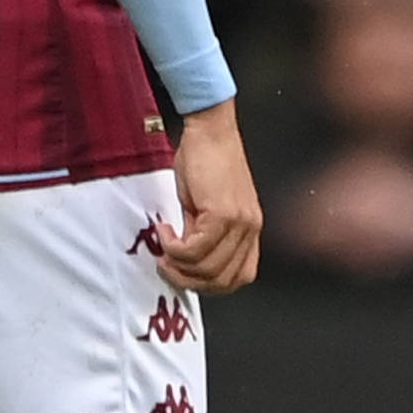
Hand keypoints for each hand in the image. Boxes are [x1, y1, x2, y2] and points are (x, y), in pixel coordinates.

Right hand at [157, 100, 260, 294]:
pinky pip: (196, 249)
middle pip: (222, 280)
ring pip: (208, 268)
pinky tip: (165, 232)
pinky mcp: (223, 214)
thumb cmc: (206, 158)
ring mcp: (240, 223)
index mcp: (249, 230)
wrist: (211, 128)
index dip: (209, 285)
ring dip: (178, 265)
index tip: (185, 273)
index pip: (238, 277)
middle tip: (166, 266)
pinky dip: (175, 248)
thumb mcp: (203, 205)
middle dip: (189, 281)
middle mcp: (250, 230)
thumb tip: (185, 257)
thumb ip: (200, 233)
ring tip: (163, 247)